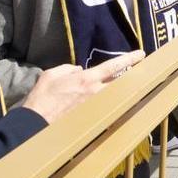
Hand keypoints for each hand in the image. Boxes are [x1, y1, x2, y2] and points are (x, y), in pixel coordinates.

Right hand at [21, 50, 145, 123]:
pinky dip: (111, 106)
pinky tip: (114, 105)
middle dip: (131, 77)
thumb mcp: (51, 74)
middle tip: (142, 72)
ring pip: (114, 96)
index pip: (112, 66)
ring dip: (121, 91)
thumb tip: (79, 70)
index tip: (141, 54)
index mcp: (86, 79)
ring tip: (128, 87)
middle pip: (120, 83)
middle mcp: (95, 93)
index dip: (128, 59)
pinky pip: (105, 109)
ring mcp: (94, 108)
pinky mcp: (90, 119)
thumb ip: (68, 69)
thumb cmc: (41, 97)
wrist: (35, 122)